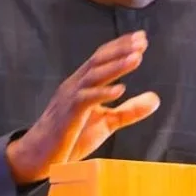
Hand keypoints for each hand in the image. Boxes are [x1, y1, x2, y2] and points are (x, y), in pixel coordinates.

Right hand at [5, 30, 159, 183]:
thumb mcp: (106, 122)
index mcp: (82, 84)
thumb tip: (156, 98)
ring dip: (116, 66)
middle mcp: (74, 85)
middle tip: (141, 41)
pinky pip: (86, 100)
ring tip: (136, 58)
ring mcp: (69, 98)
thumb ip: (130, 110)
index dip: (120, 46)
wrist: (40, 157)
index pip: (101, 58)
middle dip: (120, 49)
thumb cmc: (71, 137)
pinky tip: (120, 89)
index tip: (141, 38)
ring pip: (94, 76)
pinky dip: (103, 93)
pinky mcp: (68, 115)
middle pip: (98, 60)